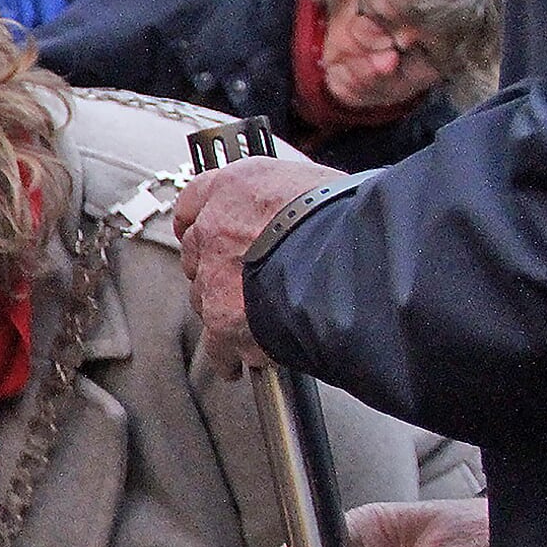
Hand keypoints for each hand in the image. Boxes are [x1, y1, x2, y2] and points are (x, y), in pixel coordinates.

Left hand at [172, 157, 342, 379]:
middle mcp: (214, 228)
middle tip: (242, 276)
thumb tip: (298, 211)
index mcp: (236, 187)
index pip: (195, 200)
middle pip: (197, 252)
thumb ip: (287, 198)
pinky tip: (240, 362)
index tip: (203, 226)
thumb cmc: (349, 217)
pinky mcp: (223, 320)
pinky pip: (217, 345)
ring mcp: (213, 277)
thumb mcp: (315, 184)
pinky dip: (229, 356)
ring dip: (224, 307)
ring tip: (253, 317)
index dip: (201, 218)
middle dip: (215, 265)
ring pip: (203, 296)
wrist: (351, 258)